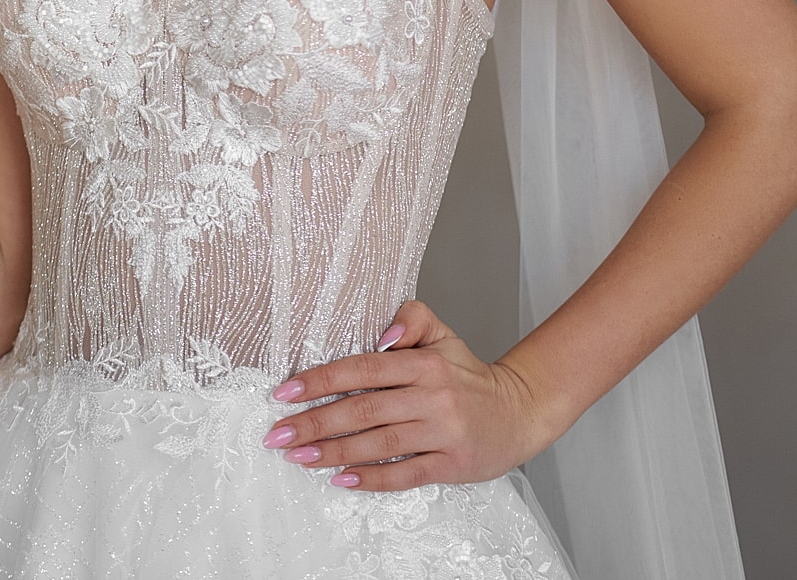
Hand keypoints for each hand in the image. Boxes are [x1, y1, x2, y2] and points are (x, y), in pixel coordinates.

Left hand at [262, 300, 541, 490]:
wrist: (518, 412)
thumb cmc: (467, 374)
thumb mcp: (443, 334)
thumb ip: (411, 318)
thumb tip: (380, 332)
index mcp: (424, 362)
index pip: (363, 368)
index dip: (321, 380)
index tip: (285, 392)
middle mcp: (432, 396)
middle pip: (363, 409)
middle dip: (315, 422)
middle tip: (278, 433)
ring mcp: (442, 433)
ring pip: (378, 444)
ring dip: (334, 452)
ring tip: (298, 457)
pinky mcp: (451, 465)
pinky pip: (405, 474)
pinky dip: (372, 478)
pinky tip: (341, 479)